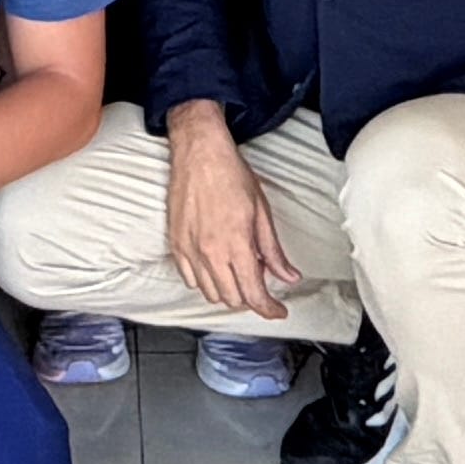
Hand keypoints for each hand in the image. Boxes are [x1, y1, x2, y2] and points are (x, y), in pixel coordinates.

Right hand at [164, 108, 294, 317]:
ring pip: (210, 293)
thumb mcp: (261, 211)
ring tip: (239, 272)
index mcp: (236, 244)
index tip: (277, 311)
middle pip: (232, 299)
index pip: (253, 294)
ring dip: (228, 292)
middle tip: (261, 284)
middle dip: (250, 299)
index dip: (269, 309)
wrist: (199, 152)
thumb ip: (273, 250)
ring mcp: (190, 251)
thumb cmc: (230, 174)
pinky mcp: (176, 245)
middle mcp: (210, 253)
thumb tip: (288, 276)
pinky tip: (216, 267)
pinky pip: (190, 280)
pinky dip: (205, 282)